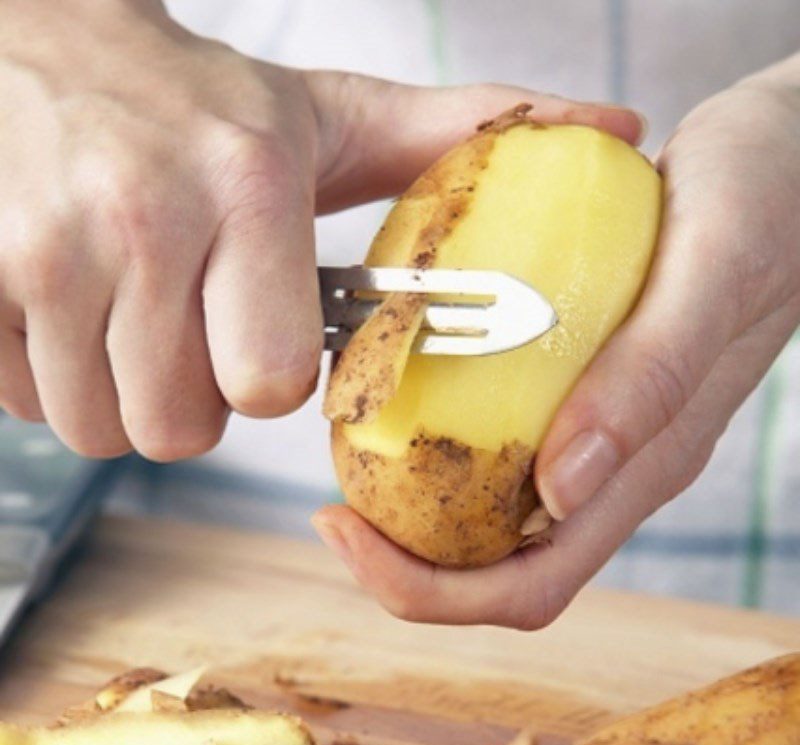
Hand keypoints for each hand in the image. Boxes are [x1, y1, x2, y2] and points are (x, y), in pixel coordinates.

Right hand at [0, 0, 642, 460]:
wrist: (44, 46)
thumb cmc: (202, 103)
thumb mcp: (335, 115)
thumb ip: (462, 132)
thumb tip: (614, 126)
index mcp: (248, 186)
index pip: (271, 381)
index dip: (267, 384)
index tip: (260, 346)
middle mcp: (141, 218)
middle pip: (177, 430)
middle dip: (192, 404)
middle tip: (194, 335)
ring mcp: (42, 252)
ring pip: (99, 429)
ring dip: (124, 395)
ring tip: (136, 316)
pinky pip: (23, 403)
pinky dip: (51, 377)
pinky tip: (75, 310)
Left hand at [313, 66, 799, 627]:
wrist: (795, 160)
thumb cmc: (770, 196)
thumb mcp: (711, 267)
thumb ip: (649, 379)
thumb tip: (562, 490)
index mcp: (647, 463)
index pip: (532, 582)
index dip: (430, 588)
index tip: (345, 528)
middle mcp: (617, 463)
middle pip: (497, 565)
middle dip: (403, 561)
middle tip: (330, 506)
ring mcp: (600, 427)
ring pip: (494, 513)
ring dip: (414, 509)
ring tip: (352, 454)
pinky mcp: (583, 383)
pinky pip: (501, 439)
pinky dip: (441, 437)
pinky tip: (404, 389)